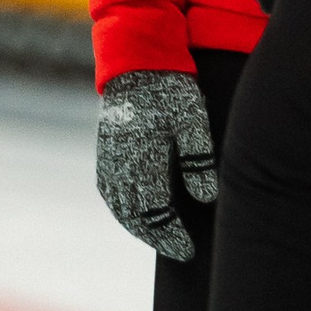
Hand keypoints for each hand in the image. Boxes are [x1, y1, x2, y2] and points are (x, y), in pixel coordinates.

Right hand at [96, 70, 215, 261]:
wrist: (136, 60)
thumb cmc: (169, 88)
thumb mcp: (193, 118)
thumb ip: (198, 159)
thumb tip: (205, 197)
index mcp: (141, 160)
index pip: (155, 214)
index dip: (171, 236)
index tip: (187, 250)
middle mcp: (119, 165)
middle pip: (134, 216)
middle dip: (156, 237)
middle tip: (177, 250)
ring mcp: (108, 158)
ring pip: (119, 206)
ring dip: (137, 226)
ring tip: (159, 237)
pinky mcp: (104, 150)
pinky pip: (109, 191)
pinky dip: (123, 209)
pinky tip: (136, 212)